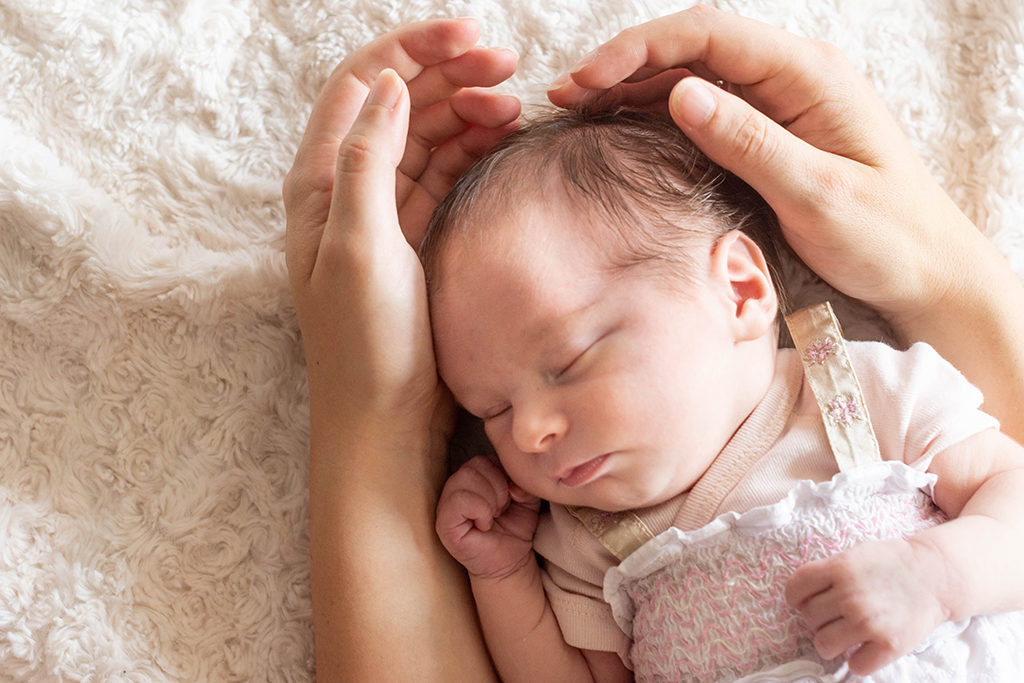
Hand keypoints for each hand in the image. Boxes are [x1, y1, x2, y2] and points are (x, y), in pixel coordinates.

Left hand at [284, 19, 519, 425]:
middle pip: (397, 102)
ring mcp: (382, 213)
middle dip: (448, 73)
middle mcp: (346, 189)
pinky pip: (442, 174)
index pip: (362, 84)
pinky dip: (471, 151)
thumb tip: (390, 85)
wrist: (384, 421)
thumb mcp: (360, 248)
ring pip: (424, 136)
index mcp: (321, 181)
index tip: (470, 35)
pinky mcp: (413, 238)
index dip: (413, 49)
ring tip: (512, 107)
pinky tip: (501, 141)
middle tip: (506, 65)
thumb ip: (367, 161)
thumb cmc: (365, 344)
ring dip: (465, 110)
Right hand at [436, 456, 542, 579]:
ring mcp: (446, 504)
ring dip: (489, 500)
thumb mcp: (526, 497)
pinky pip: (458, 501)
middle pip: (475, 464)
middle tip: (502, 509)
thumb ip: (522, 480)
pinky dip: (479, 510)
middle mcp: (456, 486)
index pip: (486, 457)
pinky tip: (484, 525)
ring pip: (465, 478)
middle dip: (498, 487)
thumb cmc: (515, 527)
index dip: (504, 475)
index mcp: (474, 475)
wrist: (510, 561)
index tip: (511, 497)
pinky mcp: (444, 523)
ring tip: (493, 517)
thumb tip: (512, 483)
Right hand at [547, 6, 990, 325]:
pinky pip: (705, 108)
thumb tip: (682, 94)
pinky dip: (656, 112)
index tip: (590, 78)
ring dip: (632, 86)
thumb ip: (750, 142)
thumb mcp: (819, 194)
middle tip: (566, 94)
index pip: (711, 35)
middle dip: (625, 62)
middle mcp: (791, 78)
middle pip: (693, 46)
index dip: (642, 48)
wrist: (927, 271)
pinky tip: (621, 124)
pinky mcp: (769, 133)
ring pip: (692, 75)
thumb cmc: (887, 236)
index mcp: (808, 76)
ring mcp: (779, 103)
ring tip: (577, 108)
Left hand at [785, 538, 949, 674]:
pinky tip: (866, 647)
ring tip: (844, 634)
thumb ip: (828, 573)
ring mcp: (868, 622)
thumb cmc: (891, 562)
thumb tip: (801, 595)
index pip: (794, 589)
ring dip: (830, 642)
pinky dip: (858, 660)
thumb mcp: (853, 555)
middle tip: (834, 615)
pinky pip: (855, 665)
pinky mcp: (887, 645)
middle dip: (817, 619)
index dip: (795, 597)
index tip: (802, 601)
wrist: (936, 575)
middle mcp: (849, 596)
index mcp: (838, 568)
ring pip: (823, 645)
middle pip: (808, 618)